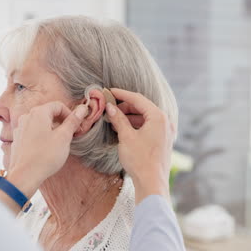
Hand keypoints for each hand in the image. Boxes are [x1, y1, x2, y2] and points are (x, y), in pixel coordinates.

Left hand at [7, 102, 87, 197]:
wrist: (25, 175)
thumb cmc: (45, 156)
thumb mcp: (64, 137)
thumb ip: (73, 121)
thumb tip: (82, 108)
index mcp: (38, 113)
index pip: (58, 106)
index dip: (70, 115)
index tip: (76, 127)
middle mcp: (26, 117)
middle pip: (48, 113)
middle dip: (61, 122)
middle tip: (70, 135)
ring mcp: (20, 128)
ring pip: (40, 123)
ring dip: (51, 129)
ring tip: (58, 143)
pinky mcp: (17, 139)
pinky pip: (32, 132)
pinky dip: (41, 136)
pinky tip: (46, 149)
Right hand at [106, 88, 175, 203]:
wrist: (151, 182)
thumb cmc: (140, 160)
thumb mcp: (126, 137)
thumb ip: (118, 119)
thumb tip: (110, 107)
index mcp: (158, 117)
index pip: (137, 99)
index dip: (122, 94)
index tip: (109, 92)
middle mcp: (165, 122)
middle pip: (142, 107)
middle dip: (124, 106)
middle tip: (109, 107)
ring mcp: (165, 131)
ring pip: (145, 117)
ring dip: (129, 116)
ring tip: (113, 118)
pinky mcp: (162, 140)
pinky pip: (148, 126)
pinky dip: (135, 125)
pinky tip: (123, 128)